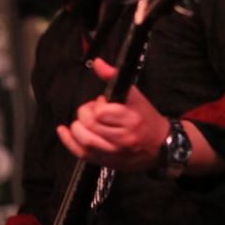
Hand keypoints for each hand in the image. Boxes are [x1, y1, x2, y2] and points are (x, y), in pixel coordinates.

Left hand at [56, 57, 168, 171]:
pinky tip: (63, 131)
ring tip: (84, 122)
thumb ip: (114, 77)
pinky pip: (83, 154)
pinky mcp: (108, 162)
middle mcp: (123, 137)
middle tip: (92, 111)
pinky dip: (69, 142)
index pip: (101, 111)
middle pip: (90, 124)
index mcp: (131, 118)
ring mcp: (115, 152)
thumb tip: (97, 63)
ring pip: (85, 139)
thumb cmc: (146, 118)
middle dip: (85, 114)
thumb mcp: (135, 96)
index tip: (103, 103)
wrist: (161, 146)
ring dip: (77, 127)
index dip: (97, 104)